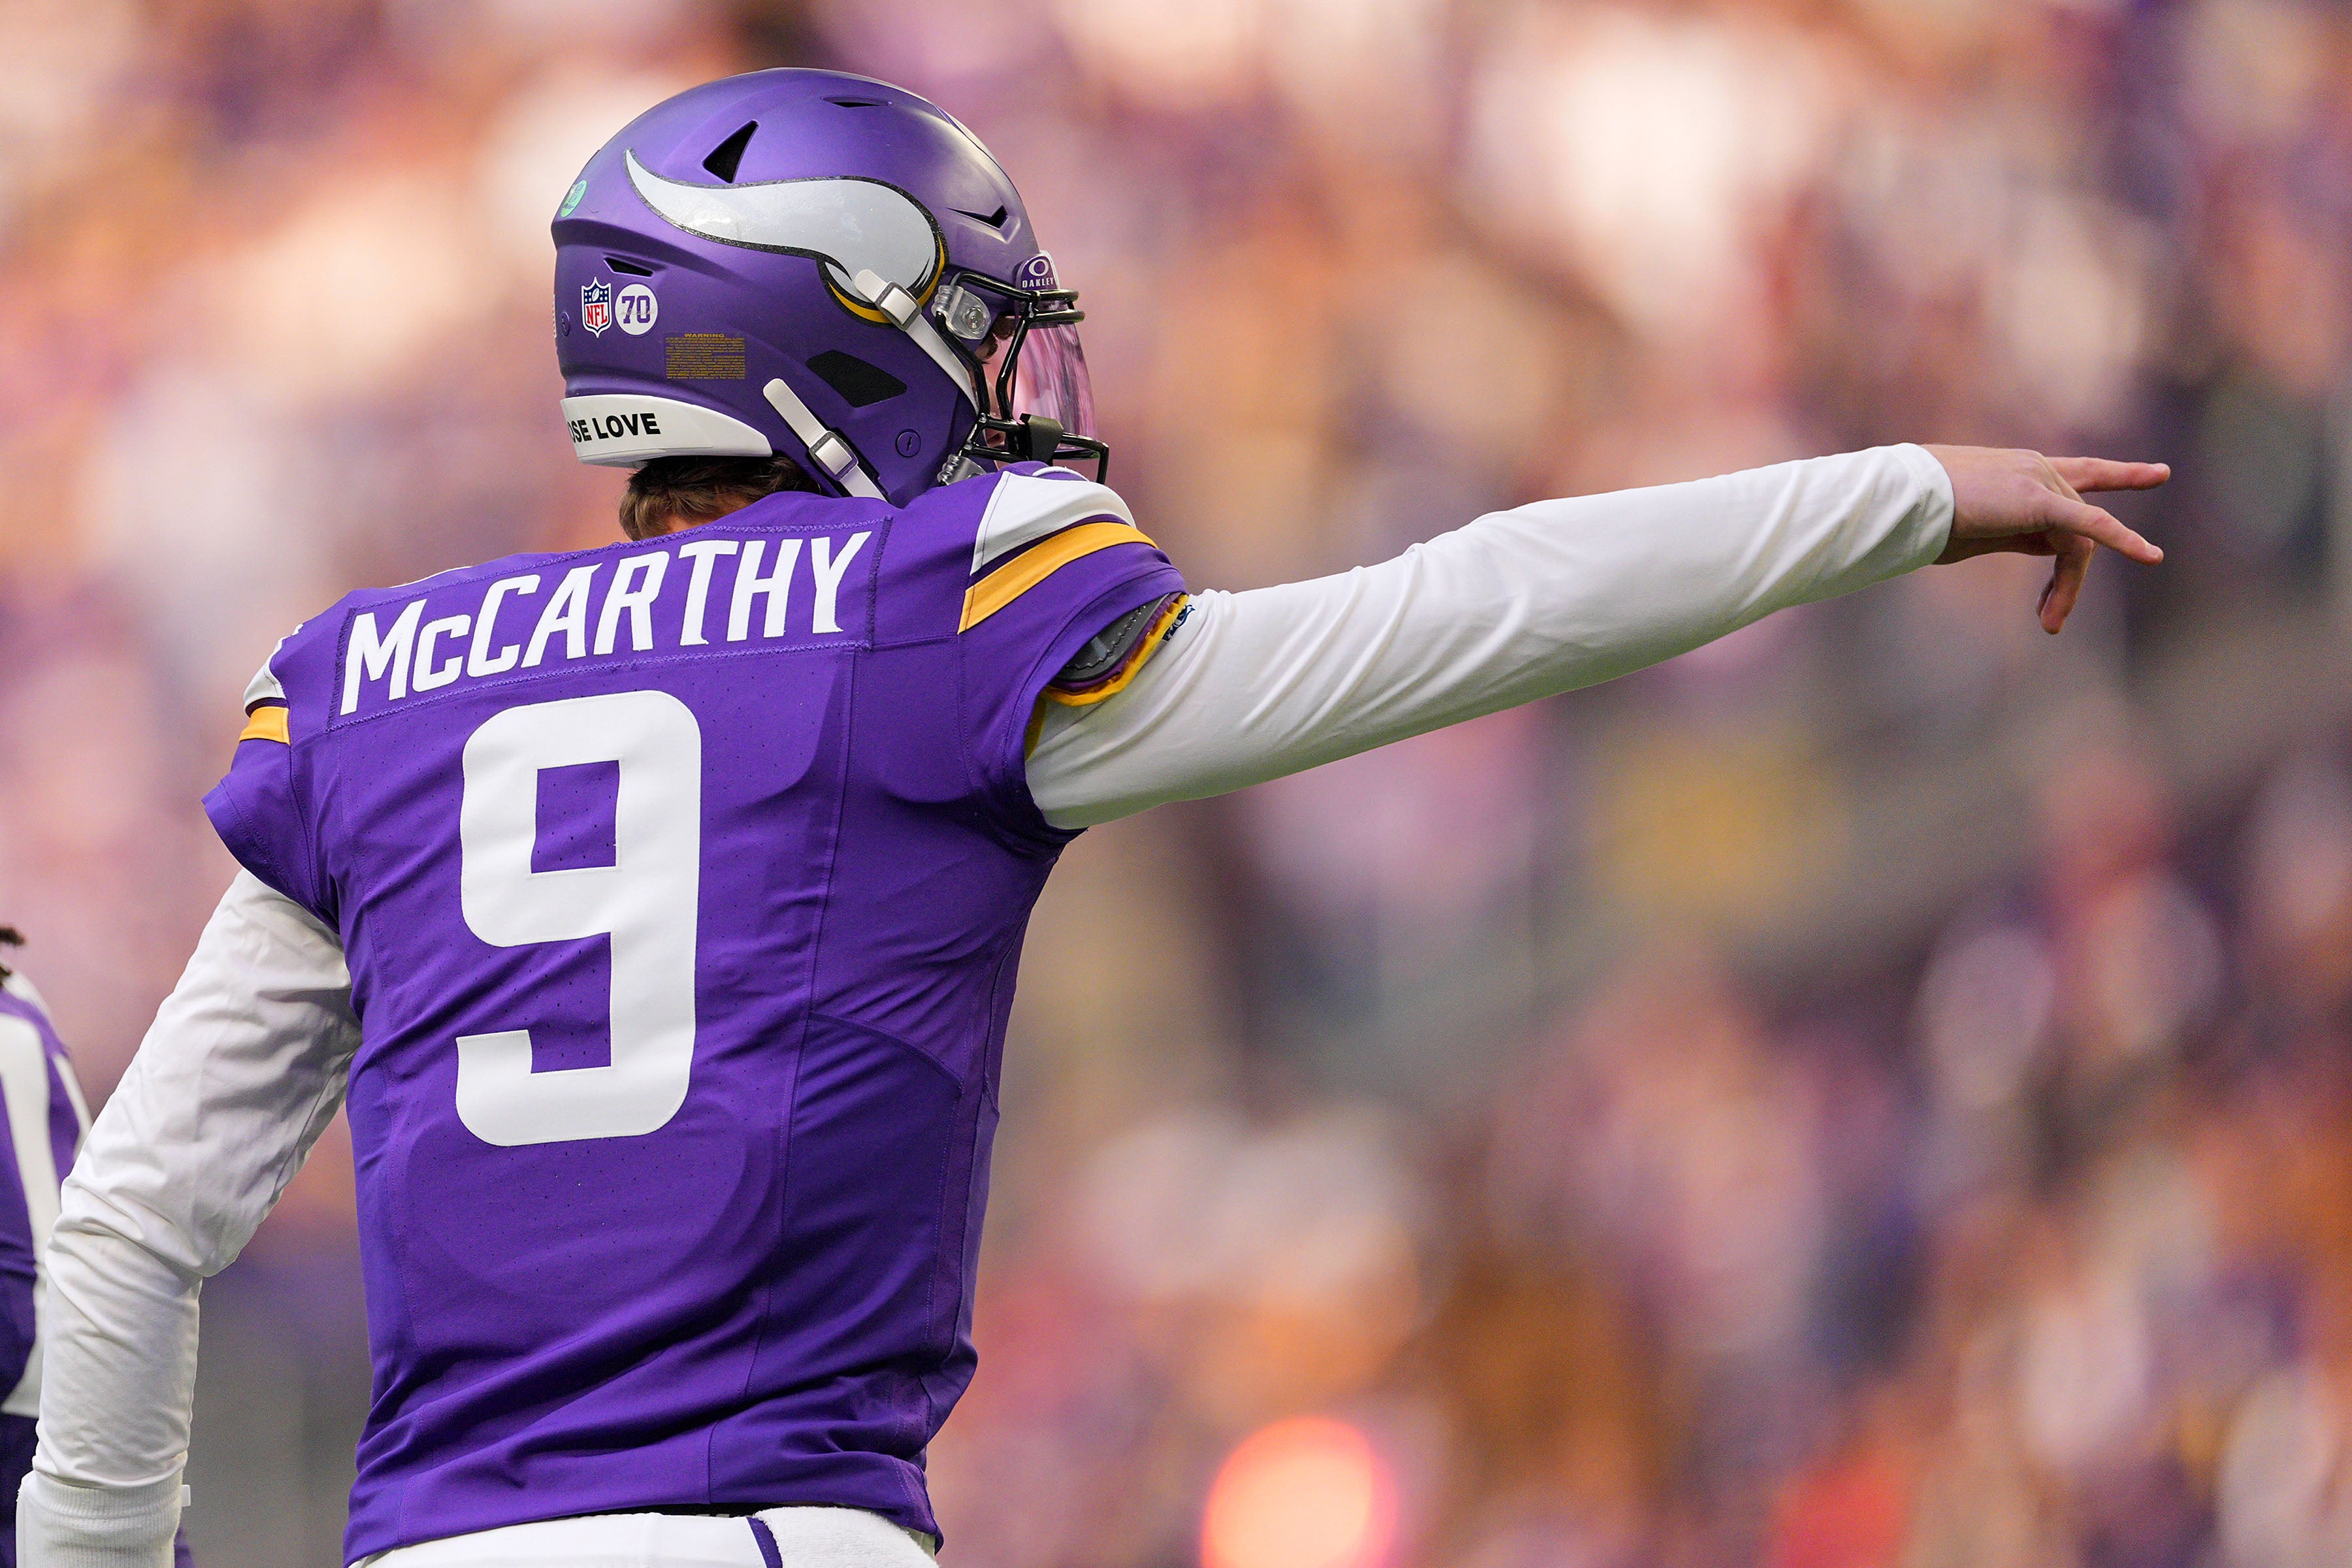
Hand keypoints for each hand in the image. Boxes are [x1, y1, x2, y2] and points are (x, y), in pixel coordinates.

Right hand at [1925, 445, 2167, 633]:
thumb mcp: (1971, 526)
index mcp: (2020, 470)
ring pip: (2077, 542)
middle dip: (2069, 579)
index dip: (2122, 475)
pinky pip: (2090, 526)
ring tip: (2048, 622)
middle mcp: (2037, 469)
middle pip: (2077, 529)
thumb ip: (2011, 532)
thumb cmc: (1917, 515)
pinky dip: (2124, 540)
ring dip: (2068, 587)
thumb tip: (2039, 549)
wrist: (1899, 498)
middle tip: (2048, 620)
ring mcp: (2040, 480)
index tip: (2158, 474)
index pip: (2081, 473)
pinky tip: (2151, 556)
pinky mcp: (2039, 500)